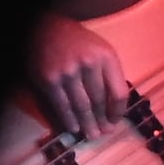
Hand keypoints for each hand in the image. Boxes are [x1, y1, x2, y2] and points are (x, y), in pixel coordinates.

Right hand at [25, 13, 127, 138]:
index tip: (115, 121)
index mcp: (106, 56)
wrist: (44, 28)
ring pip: (81, 106)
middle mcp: (88, 64)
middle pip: (99, 101)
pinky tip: (73, 128)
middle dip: (102, 121)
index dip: (118, 112)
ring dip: (87, 124)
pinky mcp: (49, 79)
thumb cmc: (76, 41)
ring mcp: (67, 72)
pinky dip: (68, 119)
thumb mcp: (99, 50)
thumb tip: (113, 107)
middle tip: (103, 134)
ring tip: (91, 136)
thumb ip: (108, 74)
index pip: (118, 92)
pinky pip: (62, 105)